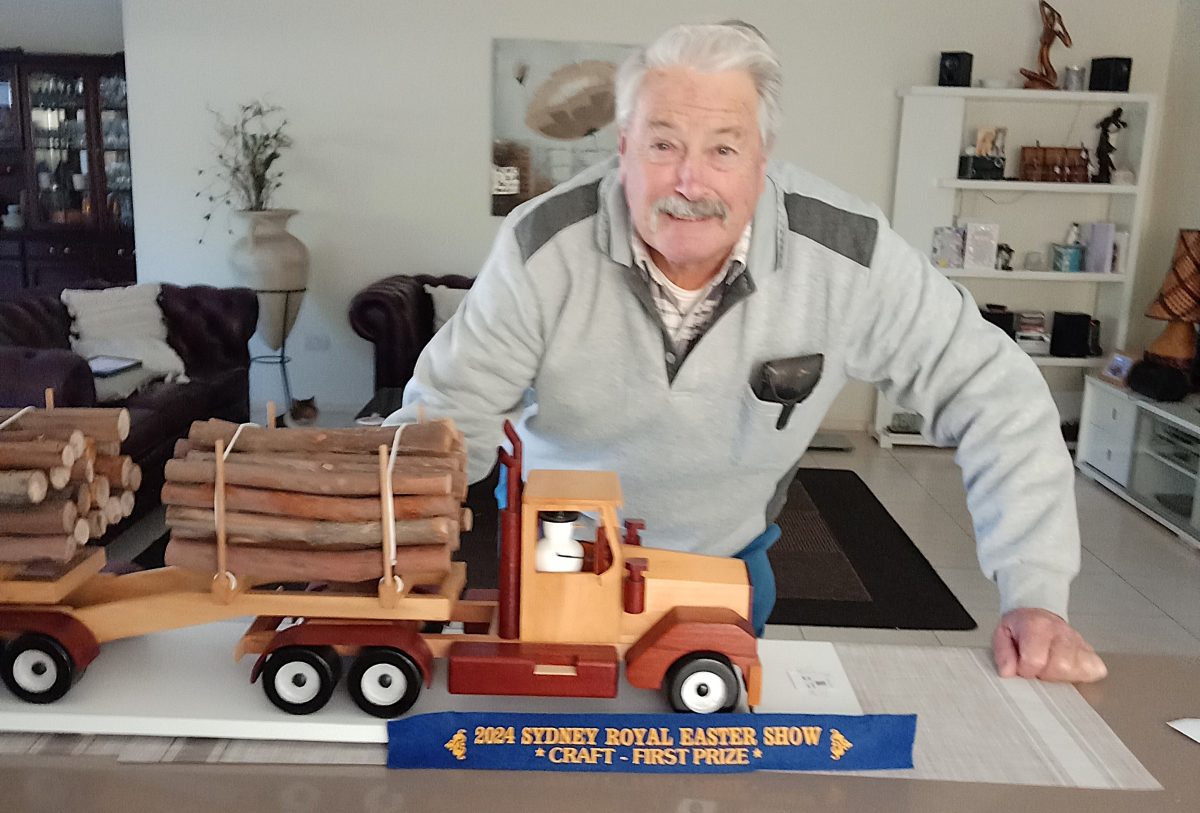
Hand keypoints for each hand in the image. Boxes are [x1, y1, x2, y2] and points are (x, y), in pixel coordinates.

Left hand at [992, 607, 1106, 682]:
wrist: (1037, 612)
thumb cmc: (1021, 627)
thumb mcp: (1002, 634)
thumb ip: (1002, 653)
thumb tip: (1008, 672)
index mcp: (1037, 626)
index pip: (1035, 660)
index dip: (1025, 669)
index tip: (1022, 665)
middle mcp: (1061, 632)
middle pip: (1061, 667)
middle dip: (1045, 673)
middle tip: (1038, 666)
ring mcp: (1079, 640)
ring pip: (1078, 670)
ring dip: (1061, 675)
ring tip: (1051, 665)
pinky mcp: (1091, 650)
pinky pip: (1094, 670)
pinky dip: (1081, 674)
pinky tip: (1068, 668)